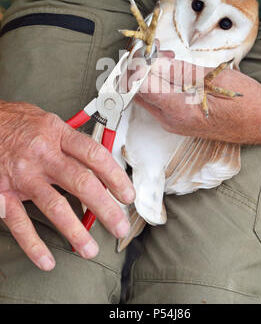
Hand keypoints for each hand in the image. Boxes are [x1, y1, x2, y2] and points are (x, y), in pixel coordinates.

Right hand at [0, 102, 134, 270]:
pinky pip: (20, 222)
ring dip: (75, 231)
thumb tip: (98, 162)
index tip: (127, 195)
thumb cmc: (18, 122)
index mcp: (57, 134)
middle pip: (81, 182)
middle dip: (105, 208)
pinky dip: (33, 244)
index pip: (94, 155)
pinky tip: (47, 259)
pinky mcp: (3, 192)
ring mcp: (23, 175)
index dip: (115, 176)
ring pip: (54, 206)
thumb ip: (71, 141)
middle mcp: (42, 154)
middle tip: (119, 226)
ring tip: (90, 249)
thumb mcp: (50, 121)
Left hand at [135, 58, 260, 143]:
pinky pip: (158, 100)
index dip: (135, 65)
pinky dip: (159, 83)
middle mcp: (170, 120)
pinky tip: (172, 70)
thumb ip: (179, 70)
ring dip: (149, 74)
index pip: (140, 88)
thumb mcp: (212, 78)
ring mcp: (173, 123)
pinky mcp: (177, 121)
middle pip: (138, 92)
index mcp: (179, 110)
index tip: (141, 49)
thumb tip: (153, 61)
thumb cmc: (244, 101)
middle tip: (153, 48)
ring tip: (167, 56)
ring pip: (146, 96)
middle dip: (140, 67)